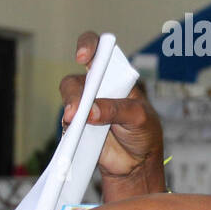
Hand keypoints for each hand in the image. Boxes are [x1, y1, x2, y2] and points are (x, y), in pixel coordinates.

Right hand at [61, 31, 164, 198]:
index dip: (88, 46)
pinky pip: (67, 124)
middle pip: (76, 80)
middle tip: (77, 109)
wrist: (137, 163)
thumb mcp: (139, 117)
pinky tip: (74, 135)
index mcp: (116, 76)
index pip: (99, 51)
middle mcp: (97, 88)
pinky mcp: (77, 127)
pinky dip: (68, 128)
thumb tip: (90, 111)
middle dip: (74, 93)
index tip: (83, 56)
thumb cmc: (143, 132)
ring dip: (70, 109)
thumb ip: (117, 110)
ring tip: (74, 121)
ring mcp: (85, 107)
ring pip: (68, 100)